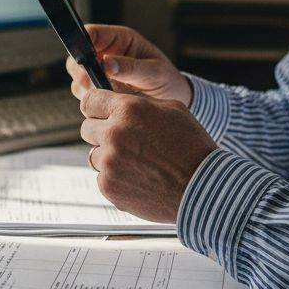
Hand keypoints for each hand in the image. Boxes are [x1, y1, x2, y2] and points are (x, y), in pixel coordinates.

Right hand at [66, 24, 191, 105]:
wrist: (172, 100)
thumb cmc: (167, 80)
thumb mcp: (155, 73)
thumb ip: (131, 68)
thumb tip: (107, 63)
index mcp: (120, 39)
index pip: (92, 33)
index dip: (83, 42)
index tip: (84, 58)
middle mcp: (106, 53)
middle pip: (78, 55)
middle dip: (82, 70)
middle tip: (93, 83)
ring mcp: (101, 72)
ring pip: (78, 76)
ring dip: (87, 87)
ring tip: (108, 95)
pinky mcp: (99, 89)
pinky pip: (84, 93)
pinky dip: (91, 100)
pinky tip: (108, 103)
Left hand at [79, 88, 216, 222]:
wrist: (202, 188)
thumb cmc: (191, 147)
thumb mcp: (172, 110)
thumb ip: (138, 103)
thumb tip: (117, 102)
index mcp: (127, 110)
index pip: (89, 100)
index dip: (96, 106)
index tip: (100, 112)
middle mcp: (113, 134)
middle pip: (87, 128)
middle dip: (102, 131)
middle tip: (124, 140)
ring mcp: (109, 163)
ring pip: (94, 154)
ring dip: (109, 156)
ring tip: (137, 162)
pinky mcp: (108, 186)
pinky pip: (102, 177)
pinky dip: (116, 178)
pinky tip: (139, 178)